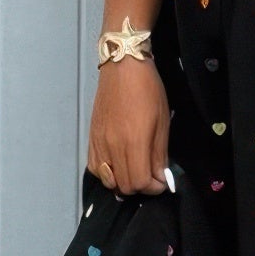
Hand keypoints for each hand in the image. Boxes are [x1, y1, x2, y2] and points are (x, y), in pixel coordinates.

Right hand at [87, 58, 172, 194]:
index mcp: (133, 143)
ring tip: (135, 171)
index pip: (139, 182)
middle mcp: (112, 147)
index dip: (154, 188)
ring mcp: (99, 143)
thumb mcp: (162, 122)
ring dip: (123, 182)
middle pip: (123, 186)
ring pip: (107, 180)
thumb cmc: (148, 91)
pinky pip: (95, 167)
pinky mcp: (92, 138)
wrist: (123, 67)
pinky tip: (118, 165)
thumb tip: (160, 177)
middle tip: (151, 177)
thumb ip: (159, 154)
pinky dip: (107, 174)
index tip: (162, 181)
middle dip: (140, 187)